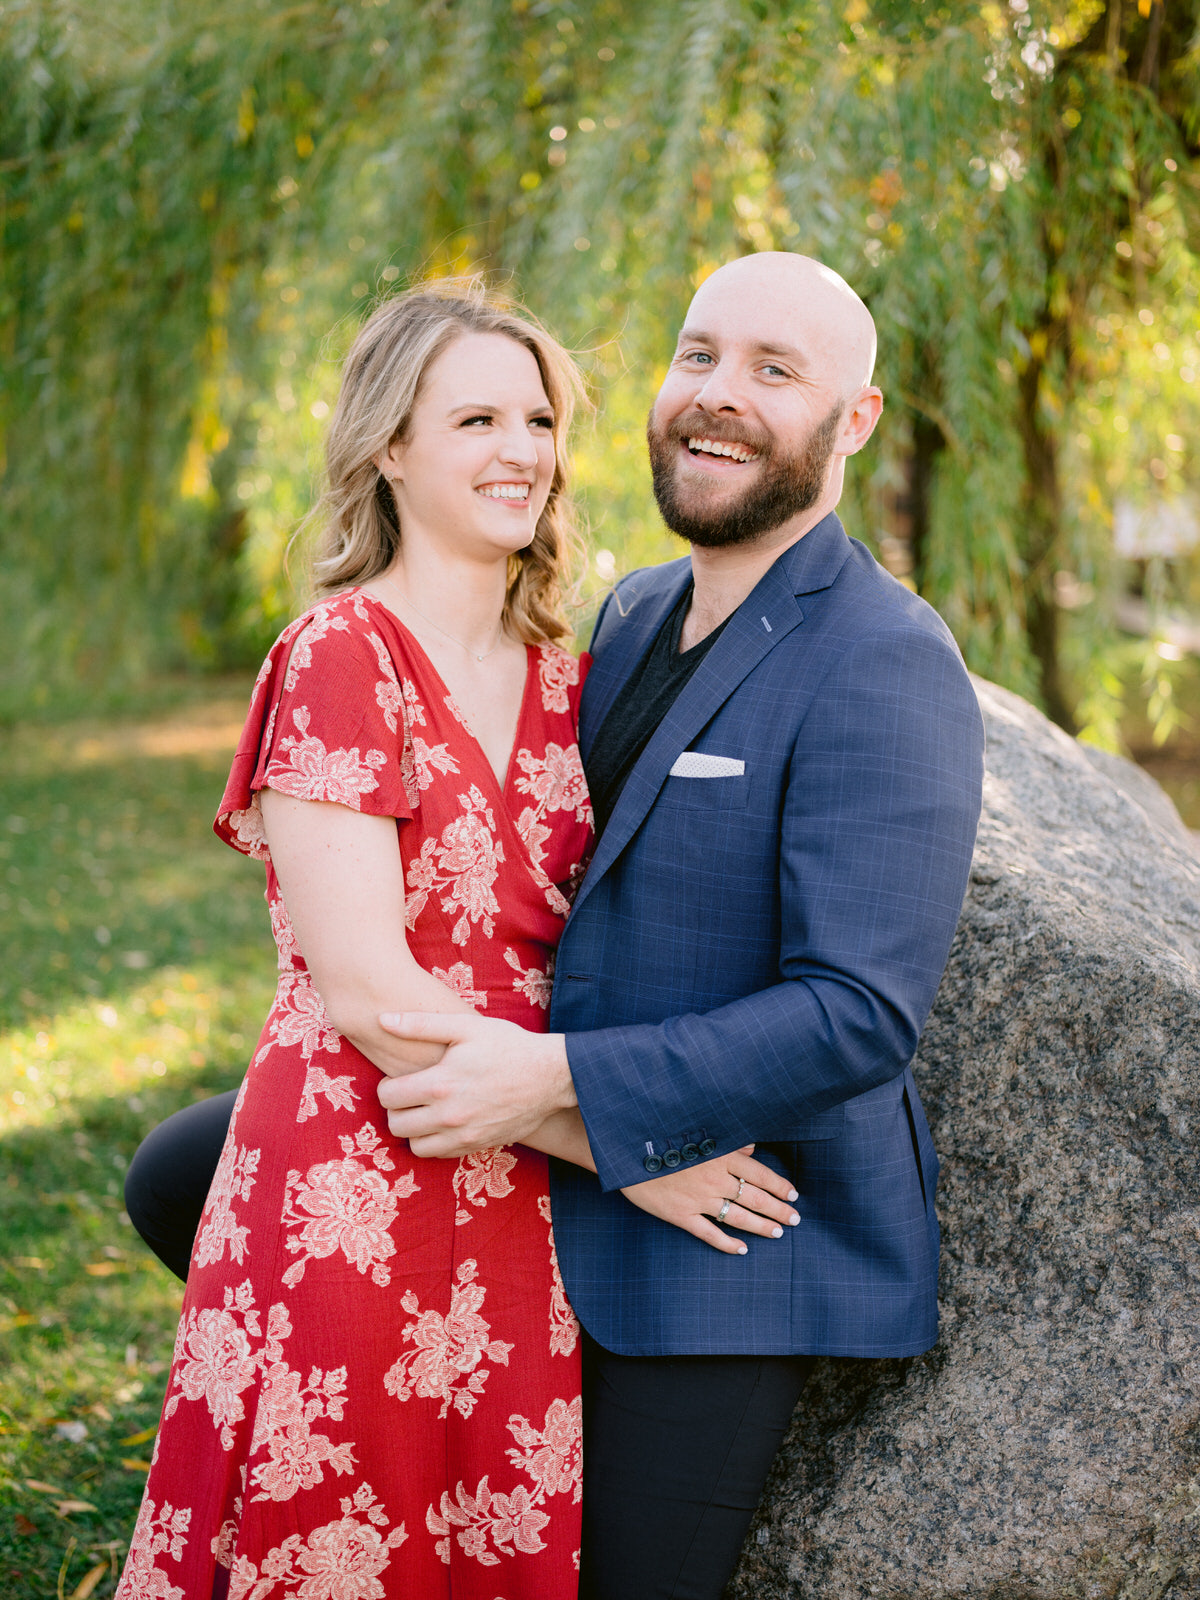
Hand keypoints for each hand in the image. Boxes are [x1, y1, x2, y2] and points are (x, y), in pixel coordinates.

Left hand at [376, 1011, 575, 1157]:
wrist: (550, 1076)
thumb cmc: (507, 1046)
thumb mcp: (465, 1027)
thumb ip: (420, 1025)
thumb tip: (382, 1019)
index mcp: (440, 1084)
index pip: (388, 1096)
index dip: (387, 1085)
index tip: (400, 1078)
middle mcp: (448, 1116)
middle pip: (396, 1125)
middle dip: (396, 1108)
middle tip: (410, 1094)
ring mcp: (464, 1135)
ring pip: (415, 1146)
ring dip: (413, 1130)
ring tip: (424, 1110)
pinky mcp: (477, 1146)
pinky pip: (440, 1154)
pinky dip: (434, 1141)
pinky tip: (444, 1121)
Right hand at [619, 1146, 799, 1255]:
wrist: (626, 1151)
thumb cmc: (663, 1137)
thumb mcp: (698, 1132)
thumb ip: (728, 1141)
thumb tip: (753, 1148)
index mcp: (720, 1156)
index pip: (759, 1173)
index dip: (779, 1186)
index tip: (794, 1195)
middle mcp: (714, 1179)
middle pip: (755, 1198)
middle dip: (778, 1210)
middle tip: (795, 1220)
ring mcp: (698, 1200)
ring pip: (738, 1217)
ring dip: (761, 1227)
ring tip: (778, 1233)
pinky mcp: (681, 1215)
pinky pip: (709, 1234)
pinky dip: (727, 1243)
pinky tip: (741, 1249)